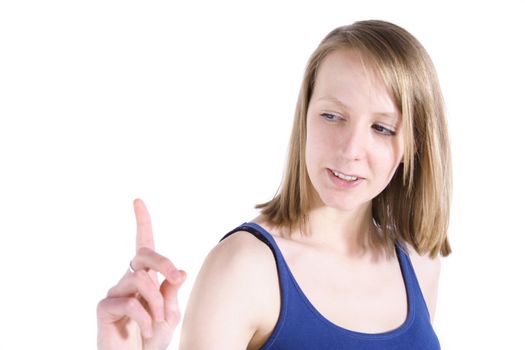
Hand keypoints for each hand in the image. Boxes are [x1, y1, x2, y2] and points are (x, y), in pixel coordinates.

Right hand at [97, 199, 186, 349]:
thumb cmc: (152, 338)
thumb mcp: (170, 314)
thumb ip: (171, 292)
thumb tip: (178, 271)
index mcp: (145, 277)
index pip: (143, 244)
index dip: (142, 222)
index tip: (138, 201)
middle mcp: (128, 280)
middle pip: (143, 255)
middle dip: (163, 262)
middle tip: (175, 277)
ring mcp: (115, 292)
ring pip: (142, 281)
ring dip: (158, 302)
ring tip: (159, 322)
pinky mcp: (104, 307)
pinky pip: (131, 303)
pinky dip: (147, 319)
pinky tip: (147, 332)